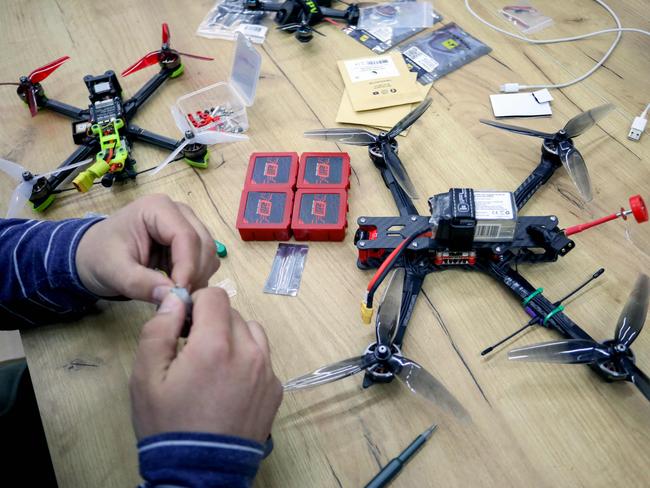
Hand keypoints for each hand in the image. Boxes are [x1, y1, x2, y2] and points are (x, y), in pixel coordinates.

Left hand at [75, 194, 218, 302]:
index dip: (187, 267)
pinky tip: (176, 287)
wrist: (97, 255)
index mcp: (157, 208)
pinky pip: (206, 260)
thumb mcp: (115, 272)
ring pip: (209, 253)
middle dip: (194, 274)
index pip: (186, 236)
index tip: (179, 295)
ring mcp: (189, 224)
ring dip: (198, 277)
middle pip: (203, 244)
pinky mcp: (192, 240)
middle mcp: (179, 212)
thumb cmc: (101, 257)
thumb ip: (141, 284)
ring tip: (174, 294)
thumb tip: (173, 297)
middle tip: (178, 300)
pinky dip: (197, 277)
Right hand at [130, 287, 282, 442]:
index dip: (195, 303)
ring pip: (252, 332)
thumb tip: (176, 299)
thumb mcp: (145, 377)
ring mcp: (267, 372)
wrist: (199, 474)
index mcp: (216, 345)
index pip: (215, 295)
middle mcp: (249, 352)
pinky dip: (247, 360)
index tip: (184, 324)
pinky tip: (229, 384)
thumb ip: (159, 329)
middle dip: (212, 322)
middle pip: (233, 314)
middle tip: (193, 348)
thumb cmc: (168, 424)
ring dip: (233, 337)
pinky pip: (263, 358)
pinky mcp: (275, 389)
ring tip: (214, 364)